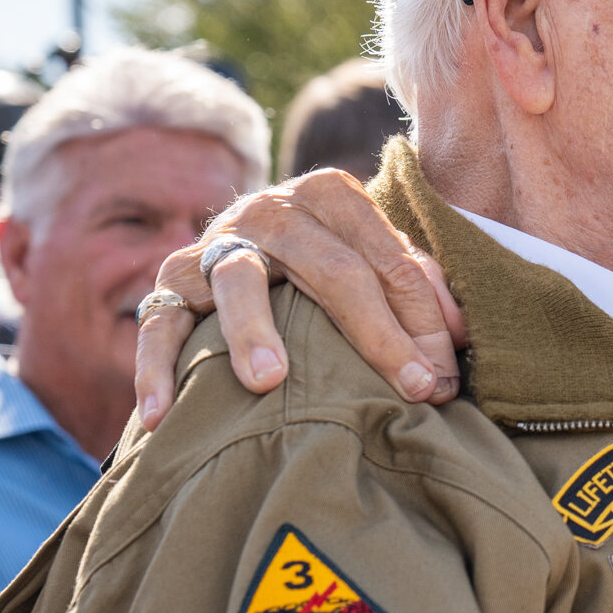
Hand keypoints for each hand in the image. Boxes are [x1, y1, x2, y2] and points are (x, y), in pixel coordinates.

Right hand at [134, 166, 466, 429]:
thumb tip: (457, 335)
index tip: (440, 381)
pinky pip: (158, 324)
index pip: (387, 256)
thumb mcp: (374, 262)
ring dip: (251, 330)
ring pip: (237, 280)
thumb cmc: (328, 268)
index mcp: (330, 194)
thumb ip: (417, 287)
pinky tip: (158, 417)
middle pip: (328, 266)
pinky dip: (155, 369)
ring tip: (269, 380)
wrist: (245, 247)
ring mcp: (216, 244)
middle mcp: (272, 208)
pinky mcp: (169, 282)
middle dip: (374, 333)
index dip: (421, 320)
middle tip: (408, 388)